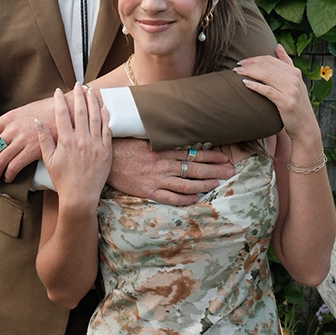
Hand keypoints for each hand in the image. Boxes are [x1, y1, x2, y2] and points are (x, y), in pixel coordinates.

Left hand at [0, 95, 58, 186]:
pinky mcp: (32, 149)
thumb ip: (11, 122)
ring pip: (0, 161)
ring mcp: (21, 139)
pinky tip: (8, 179)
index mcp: (7, 119)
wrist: (65, 110)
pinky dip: (9, 174)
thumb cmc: (46, 110)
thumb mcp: (23, 111)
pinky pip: (15, 166)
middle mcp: (11, 130)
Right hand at [35, 85, 111, 207]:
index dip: (59, 101)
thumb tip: (37, 121)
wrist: (80, 197)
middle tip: (78, 84)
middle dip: (79, 95)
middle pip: (81, 111)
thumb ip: (44, 138)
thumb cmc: (62, 179)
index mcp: (66, 141)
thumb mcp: (48, 160)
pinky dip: (105, 116)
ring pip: (96, 117)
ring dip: (93, 101)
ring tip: (91, 90)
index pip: (62, 115)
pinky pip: (107, 129)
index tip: (58, 91)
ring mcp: (96, 144)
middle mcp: (82, 140)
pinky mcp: (106, 150)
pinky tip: (103, 107)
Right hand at [107, 139, 234, 206]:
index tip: (224, 156)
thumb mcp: (144, 137)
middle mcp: (163, 164)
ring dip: (204, 184)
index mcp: (163, 150)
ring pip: (186, 184)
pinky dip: (185, 199)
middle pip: (194, 167)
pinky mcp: (149, 191)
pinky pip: (171, 197)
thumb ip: (161, 139)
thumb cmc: (124, 145)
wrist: (106, 159)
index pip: (192, 152)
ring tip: (218, 183)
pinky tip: (196, 199)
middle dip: (214, 169)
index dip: (210, 155)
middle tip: (230, 170)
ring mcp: (157, 179)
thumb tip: (178, 135)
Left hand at [234, 44, 319, 144]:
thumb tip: (278, 46)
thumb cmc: (296, 104)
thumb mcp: (295, 82)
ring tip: (237, 73)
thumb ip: (287, 64)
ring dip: (249, 72)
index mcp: (295, 72)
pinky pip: (267, 91)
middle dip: (250, 64)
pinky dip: (255, 86)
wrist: (305, 127)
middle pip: (267, 66)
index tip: (243, 61)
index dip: (254, 59)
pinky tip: (245, 83)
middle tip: (237, 66)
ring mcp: (291, 90)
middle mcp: (294, 79)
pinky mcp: (286, 102)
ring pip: (266, 76)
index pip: (270, 60)